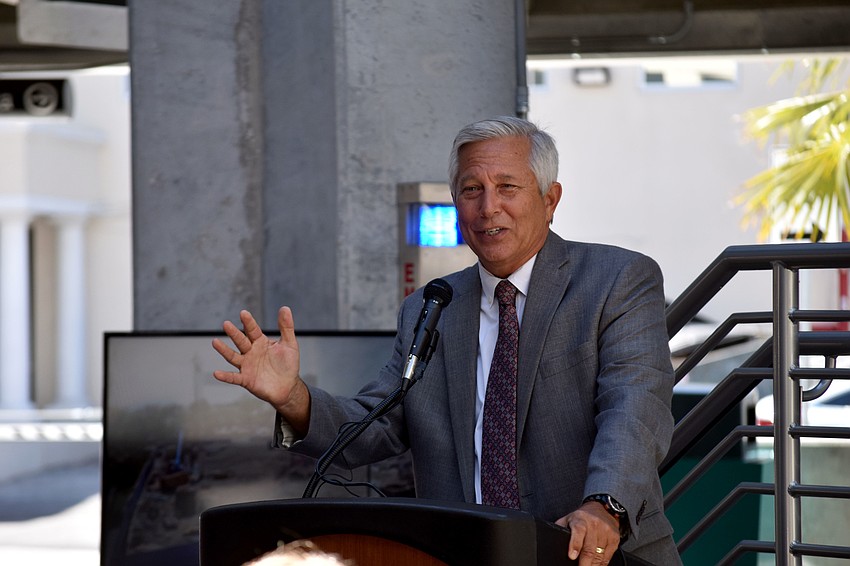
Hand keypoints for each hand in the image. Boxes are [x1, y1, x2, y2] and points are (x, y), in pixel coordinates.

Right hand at [212, 307, 310, 432]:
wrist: (287, 387)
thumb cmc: (288, 364)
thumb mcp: (289, 344)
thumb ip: (286, 327)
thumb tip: (285, 307)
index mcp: (260, 342)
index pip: (253, 330)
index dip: (248, 322)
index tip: (243, 313)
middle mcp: (251, 352)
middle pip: (241, 341)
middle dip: (234, 333)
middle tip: (226, 324)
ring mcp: (247, 365)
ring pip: (233, 356)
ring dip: (224, 350)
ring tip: (215, 342)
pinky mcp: (246, 379)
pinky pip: (234, 378)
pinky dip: (225, 376)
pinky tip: (216, 373)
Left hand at [556, 502, 620, 564]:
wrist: (603, 509)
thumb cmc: (582, 517)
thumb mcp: (568, 518)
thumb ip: (560, 528)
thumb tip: (550, 540)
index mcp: (580, 520)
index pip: (578, 532)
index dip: (575, 545)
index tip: (572, 556)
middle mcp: (594, 525)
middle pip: (589, 549)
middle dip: (584, 564)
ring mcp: (606, 532)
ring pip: (599, 556)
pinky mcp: (614, 538)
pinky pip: (608, 556)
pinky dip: (601, 564)